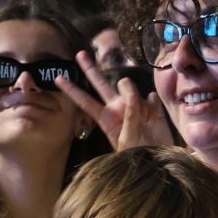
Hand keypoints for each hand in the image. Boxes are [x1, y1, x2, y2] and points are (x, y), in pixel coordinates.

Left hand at [55, 49, 171, 149]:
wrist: (160, 164)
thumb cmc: (138, 158)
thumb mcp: (128, 140)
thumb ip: (129, 114)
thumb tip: (132, 91)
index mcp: (107, 118)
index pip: (85, 101)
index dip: (72, 90)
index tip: (58, 78)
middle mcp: (118, 108)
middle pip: (100, 84)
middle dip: (90, 69)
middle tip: (80, 54)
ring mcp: (135, 106)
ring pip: (129, 86)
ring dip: (133, 97)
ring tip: (143, 118)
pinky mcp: (152, 107)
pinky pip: (150, 97)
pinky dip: (152, 106)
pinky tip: (154, 117)